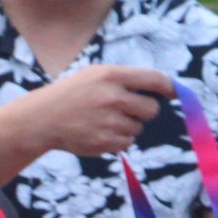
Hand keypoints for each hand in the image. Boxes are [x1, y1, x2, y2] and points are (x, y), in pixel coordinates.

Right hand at [34, 64, 177, 157]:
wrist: (42, 118)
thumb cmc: (72, 94)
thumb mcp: (94, 75)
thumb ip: (125, 79)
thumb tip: (162, 88)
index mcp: (111, 76)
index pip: (154, 80)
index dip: (169, 88)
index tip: (175, 93)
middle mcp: (112, 97)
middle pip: (152, 109)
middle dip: (143, 111)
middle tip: (125, 110)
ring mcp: (109, 121)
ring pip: (138, 128)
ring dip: (126, 126)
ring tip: (103, 120)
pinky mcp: (105, 141)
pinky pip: (127, 143)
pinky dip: (117, 140)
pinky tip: (99, 131)